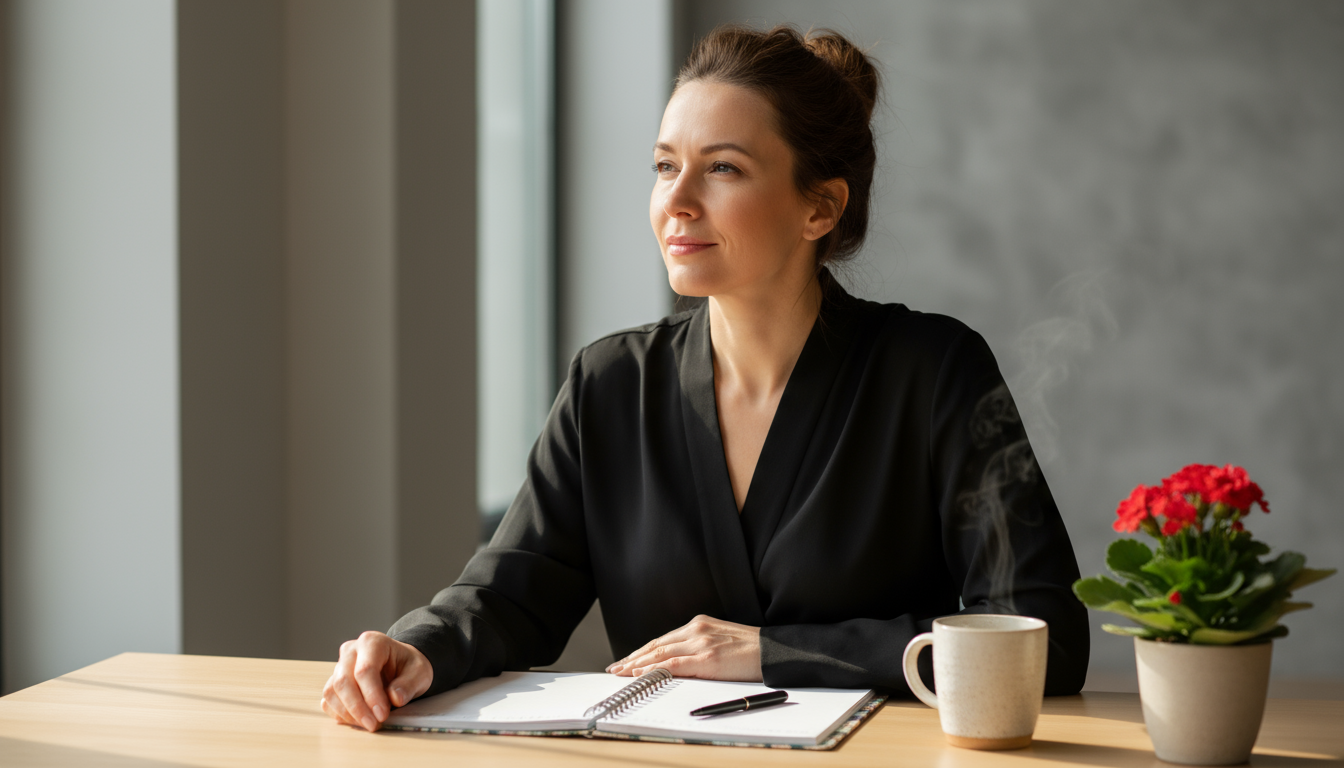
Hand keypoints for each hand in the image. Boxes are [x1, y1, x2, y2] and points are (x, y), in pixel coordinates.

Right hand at [320, 631, 432, 731]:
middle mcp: (351, 651)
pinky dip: (340, 714)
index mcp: (372, 642)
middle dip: (357, 708)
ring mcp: (339, 666)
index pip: (365, 670)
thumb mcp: (419, 672)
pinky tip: (357, 721)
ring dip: (348, 713)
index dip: (372, 695)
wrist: (401, 665)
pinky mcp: (334, 682)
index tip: (382, 715)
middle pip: (343, 681)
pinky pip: (328, 700)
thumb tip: (394, 698)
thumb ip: (408, 685)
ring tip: (368, 724)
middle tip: (374, 725)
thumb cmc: (408, 666)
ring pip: (332, 691)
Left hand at [606, 614, 761, 681]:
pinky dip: (655, 669)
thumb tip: (677, 664)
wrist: (774, 651)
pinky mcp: (707, 658)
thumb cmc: (751, 650)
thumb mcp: (720, 641)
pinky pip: (674, 664)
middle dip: (633, 658)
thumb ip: (699, 647)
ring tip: (622, 674)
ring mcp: (701, 643)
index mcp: (699, 624)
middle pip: (656, 645)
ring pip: (660, 654)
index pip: (663, 639)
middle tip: (616, 669)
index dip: (642, 651)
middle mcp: (696, 630)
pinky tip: (642, 674)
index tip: (627, 661)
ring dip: (637, 665)